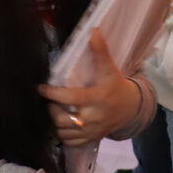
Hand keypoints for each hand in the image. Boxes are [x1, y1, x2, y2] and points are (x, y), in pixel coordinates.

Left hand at [38, 30, 140, 146]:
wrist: (132, 108)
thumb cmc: (116, 85)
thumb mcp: (110, 69)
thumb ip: (101, 51)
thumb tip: (93, 30)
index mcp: (97, 98)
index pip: (71, 98)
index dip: (53, 94)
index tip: (41, 88)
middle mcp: (94, 117)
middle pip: (63, 120)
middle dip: (53, 110)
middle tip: (51, 101)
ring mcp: (92, 130)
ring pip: (64, 132)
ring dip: (56, 123)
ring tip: (56, 111)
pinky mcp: (91, 139)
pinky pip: (71, 142)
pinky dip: (63, 135)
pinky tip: (64, 124)